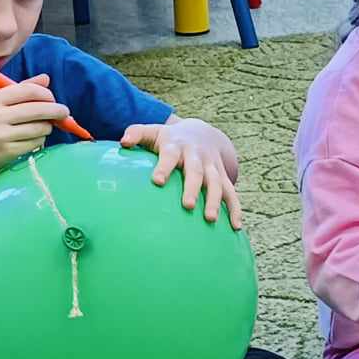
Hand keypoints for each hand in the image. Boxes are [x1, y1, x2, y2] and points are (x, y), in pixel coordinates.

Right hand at [0, 76, 66, 174]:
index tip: (52, 99)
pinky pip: (36, 143)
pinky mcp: (8, 153)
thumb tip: (46, 78)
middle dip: (57, 110)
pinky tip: (30, 139)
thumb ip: (20, 90)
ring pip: (41, 128)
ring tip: (39, 127)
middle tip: (64, 112)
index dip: (47, 94)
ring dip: (46, 127)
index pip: (29, 91)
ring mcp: (2, 136)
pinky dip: (38, 140)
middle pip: (40, 109)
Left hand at [122, 119, 242, 226]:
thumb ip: (136, 133)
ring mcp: (212, 167)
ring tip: (210, 219)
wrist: (203, 133)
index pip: (170, 155)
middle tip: (187, 205)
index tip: (157, 181)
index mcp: (177, 146)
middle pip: (196, 172)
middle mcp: (197, 156)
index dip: (164, 167)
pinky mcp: (223, 177)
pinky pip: (231, 193)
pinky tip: (235, 226)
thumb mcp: (153, 131)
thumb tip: (123, 142)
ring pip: (217, 183)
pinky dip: (235, 209)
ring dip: (215, 200)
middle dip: (193, 188)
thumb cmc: (170, 138)